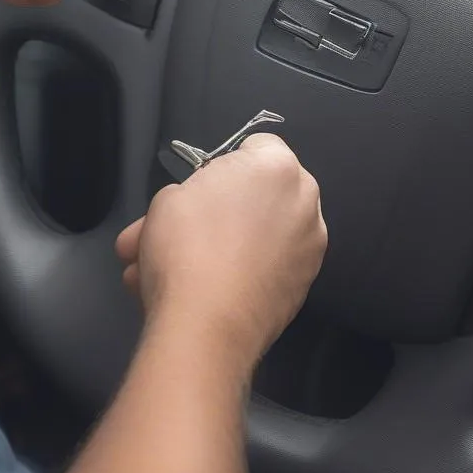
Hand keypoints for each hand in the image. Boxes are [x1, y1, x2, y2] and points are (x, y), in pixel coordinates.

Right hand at [116, 134, 326, 365]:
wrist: (205, 326)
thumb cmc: (185, 246)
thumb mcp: (167, 197)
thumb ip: (191, 191)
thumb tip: (192, 209)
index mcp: (277, 167)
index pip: (256, 145)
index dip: (223, 163)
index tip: (199, 188)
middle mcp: (305, 203)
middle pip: (259, 194)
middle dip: (220, 210)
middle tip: (176, 230)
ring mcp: (309, 249)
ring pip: (257, 237)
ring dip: (218, 247)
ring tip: (163, 271)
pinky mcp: (302, 288)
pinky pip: (263, 268)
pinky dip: (235, 274)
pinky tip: (192, 293)